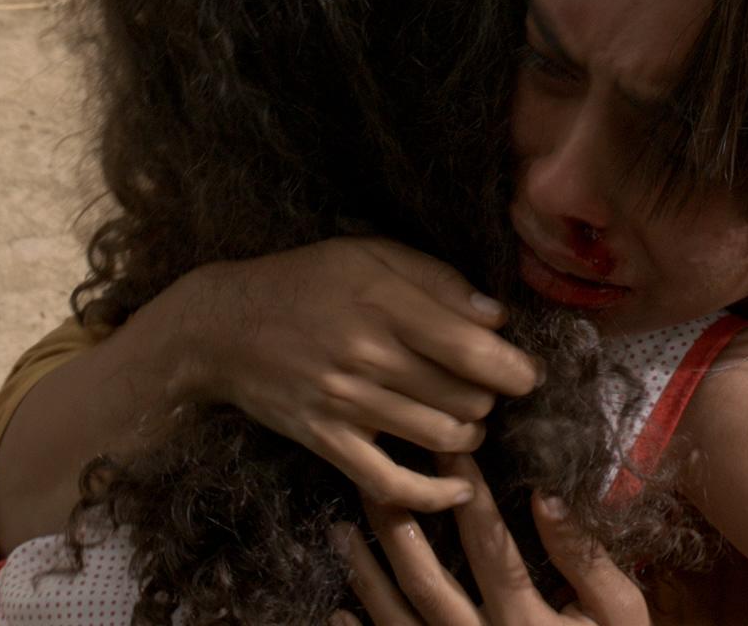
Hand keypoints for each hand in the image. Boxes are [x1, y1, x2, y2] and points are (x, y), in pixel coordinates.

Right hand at [166, 238, 543, 510]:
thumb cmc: (305, 281)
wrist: (223, 326)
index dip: (515, 369)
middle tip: (481, 388)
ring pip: (441, 437)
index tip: (525, 372)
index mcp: (385, 301)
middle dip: (490, 397)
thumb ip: (437, 279)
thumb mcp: (369, 253)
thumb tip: (497, 318)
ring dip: (469, 434)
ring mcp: (346, 403)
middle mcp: (369, 355)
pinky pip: (390, 483)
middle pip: (466, 397)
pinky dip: (432, 494)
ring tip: (464, 419)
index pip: (473, 349)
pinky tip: (457, 488)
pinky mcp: (326, 440)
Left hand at [334, 454, 648, 625]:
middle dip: (399, 525)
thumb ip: (585, 558)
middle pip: (427, 582)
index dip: (468, 494)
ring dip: (366, 574)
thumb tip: (546, 495)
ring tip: (341, 529)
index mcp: (528, 622)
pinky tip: (338, 614)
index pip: (490, 545)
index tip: (449, 450)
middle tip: (374, 477)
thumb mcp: (619, 611)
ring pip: (398, 621)